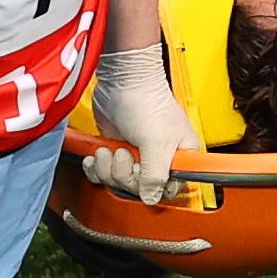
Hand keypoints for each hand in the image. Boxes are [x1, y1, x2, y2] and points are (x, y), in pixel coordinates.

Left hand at [83, 42, 200, 202]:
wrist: (122, 79)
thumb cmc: (147, 101)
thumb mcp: (157, 142)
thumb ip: (155, 175)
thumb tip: (151, 198)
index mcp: (180, 157)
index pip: (168, 190)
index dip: (150, 188)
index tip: (141, 175)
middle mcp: (158, 159)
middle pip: (139, 188)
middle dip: (124, 174)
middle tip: (123, 154)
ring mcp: (135, 155)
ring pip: (118, 181)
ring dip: (107, 169)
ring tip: (108, 150)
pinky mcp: (115, 149)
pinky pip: (104, 172)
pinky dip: (96, 167)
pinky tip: (97, 154)